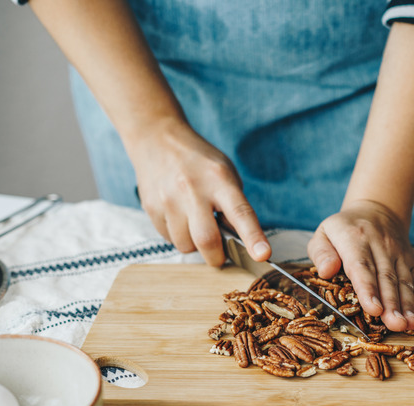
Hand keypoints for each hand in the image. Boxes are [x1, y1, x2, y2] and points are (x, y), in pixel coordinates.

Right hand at [127, 120, 270, 265]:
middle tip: (221, 255)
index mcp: (219, 180)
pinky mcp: (151, 208)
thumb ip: (234, 205)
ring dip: (195, 245)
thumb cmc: (200, 163)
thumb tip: (239, 243)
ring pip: (185, 244)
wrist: (158, 140)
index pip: (241, 213)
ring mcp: (169, 200)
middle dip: (216, 256)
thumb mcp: (225, 174)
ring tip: (196, 224)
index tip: (263, 255)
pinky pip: (169, 238)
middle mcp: (193, 190)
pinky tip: (179, 217)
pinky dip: (179, 236)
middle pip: (206, 239)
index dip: (253, 237)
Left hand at [307, 199, 413, 331]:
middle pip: (386, 277)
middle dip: (392, 303)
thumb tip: (326, 271)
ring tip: (409, 325)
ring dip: (407, 304)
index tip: (373, 309)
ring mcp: (397, 251)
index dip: (368, 289)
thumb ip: (321, 252)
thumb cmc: (344, 229)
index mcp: (354, 239)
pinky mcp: (410, 258)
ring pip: (403, 280)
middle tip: (395, 325)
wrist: (377, 210)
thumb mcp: (324, 233)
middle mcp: (379, 244)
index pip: (361, 266)